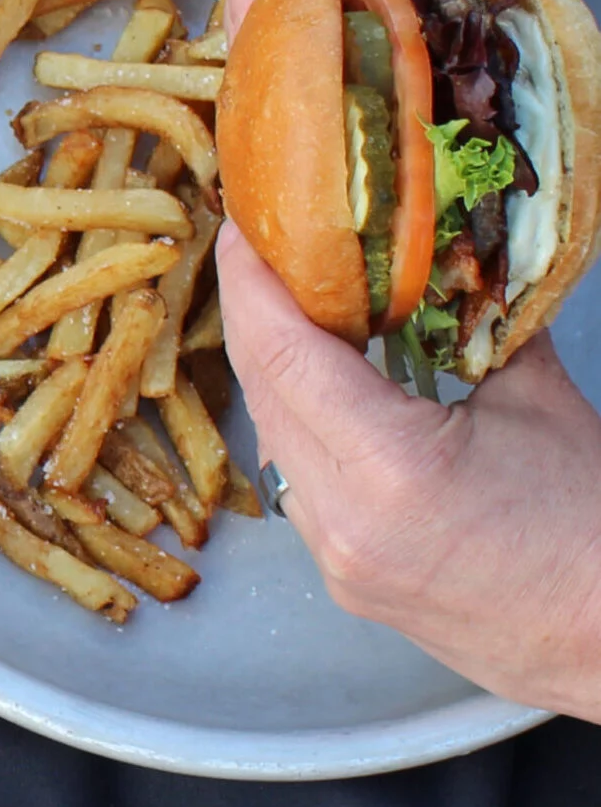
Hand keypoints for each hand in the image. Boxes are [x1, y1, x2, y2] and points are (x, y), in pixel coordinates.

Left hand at [217, 221, 600, 718]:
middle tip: (260, 248)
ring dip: (270, 366)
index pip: (281, 351)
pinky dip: (296, 423)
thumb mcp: (537, 402)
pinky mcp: (342, 578)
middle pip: (262, 389)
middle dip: (252, 310)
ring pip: (270, 436)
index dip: (250, 280)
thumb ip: (477, 323)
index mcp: (389, 468)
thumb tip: (445, 255)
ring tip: (285, 304)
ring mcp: (335, 557)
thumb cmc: (592, 528)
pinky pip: (294, 481)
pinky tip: (314, 385)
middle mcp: (342, 519)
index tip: (241, 228)